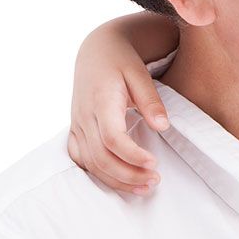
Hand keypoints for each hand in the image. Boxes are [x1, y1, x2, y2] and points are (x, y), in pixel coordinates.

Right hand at [68, 30, 170, 193]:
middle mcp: (84, 117)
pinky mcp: (76, 131)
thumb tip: (162, 126)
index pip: (111, 137)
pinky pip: (81, 159)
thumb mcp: (139, 73)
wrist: (96, 51)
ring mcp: (77, 125)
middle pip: (100, 156)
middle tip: (155, 180)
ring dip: (116, 180)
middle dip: (127, 174)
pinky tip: (120, 182)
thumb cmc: (121, 60)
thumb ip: (150, 100)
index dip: (131, 155)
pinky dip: (99, 174)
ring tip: (144, 187)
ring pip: (90, 163)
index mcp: (101, 101)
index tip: (153, 163)